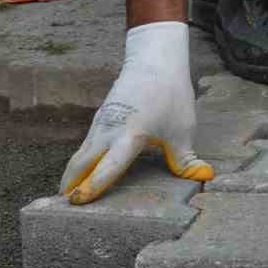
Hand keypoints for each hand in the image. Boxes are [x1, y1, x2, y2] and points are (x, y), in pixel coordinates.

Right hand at [61, 21, 213, 204]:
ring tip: (65, 196)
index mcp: (130, 134)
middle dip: (70, 184)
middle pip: (81, 161)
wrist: (154, 59)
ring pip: (81, 153)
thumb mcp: (183, 129)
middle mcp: (109, 130)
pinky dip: (80, 161)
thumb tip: (205, 177)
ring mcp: (101, 123)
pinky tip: (79, 174)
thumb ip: (187, 158)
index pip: (108, 166)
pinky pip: (86, 145)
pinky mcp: (100, 118)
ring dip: (71, 174)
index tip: (79, 200)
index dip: (93, 185)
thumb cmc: (170, 95)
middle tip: (62, 207)